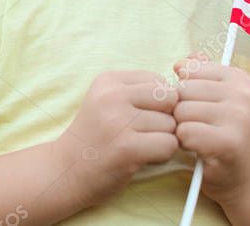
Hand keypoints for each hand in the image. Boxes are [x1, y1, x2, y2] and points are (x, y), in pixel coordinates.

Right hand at [53, 70, 179, 209]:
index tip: (138, 116)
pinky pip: (169, 145)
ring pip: (172, 125)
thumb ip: (138, 92)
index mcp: (108, 80)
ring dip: (163, 139)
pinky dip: (162, 155)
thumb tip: (184, 93)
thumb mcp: (107, 101)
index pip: (158, 80)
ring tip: (139, 146)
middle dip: (166, 117)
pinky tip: (142, 158)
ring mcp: (118, 121)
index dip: (158, 102)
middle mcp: (112, 96)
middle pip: (169, 98)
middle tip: (146, 132)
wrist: (66, 170)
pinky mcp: (127, 148)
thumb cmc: (95, 136)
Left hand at [172, 51, 249, 205]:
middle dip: (181, 110)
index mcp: (239, 78)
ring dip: (181, 127)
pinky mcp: (229, 141)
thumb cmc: (221, 133)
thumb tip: (181, 63)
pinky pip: (184, 132)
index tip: (201, 106)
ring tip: (200, 137)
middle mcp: (243, 94)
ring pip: (180, 111)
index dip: (185, 91)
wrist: (245, 176)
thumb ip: (199, 74)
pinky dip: (185, 142)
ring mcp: (239, 117)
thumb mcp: (213, 98)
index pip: (188, 70)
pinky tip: (200, 148)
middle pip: (181, 90)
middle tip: (200, 126)